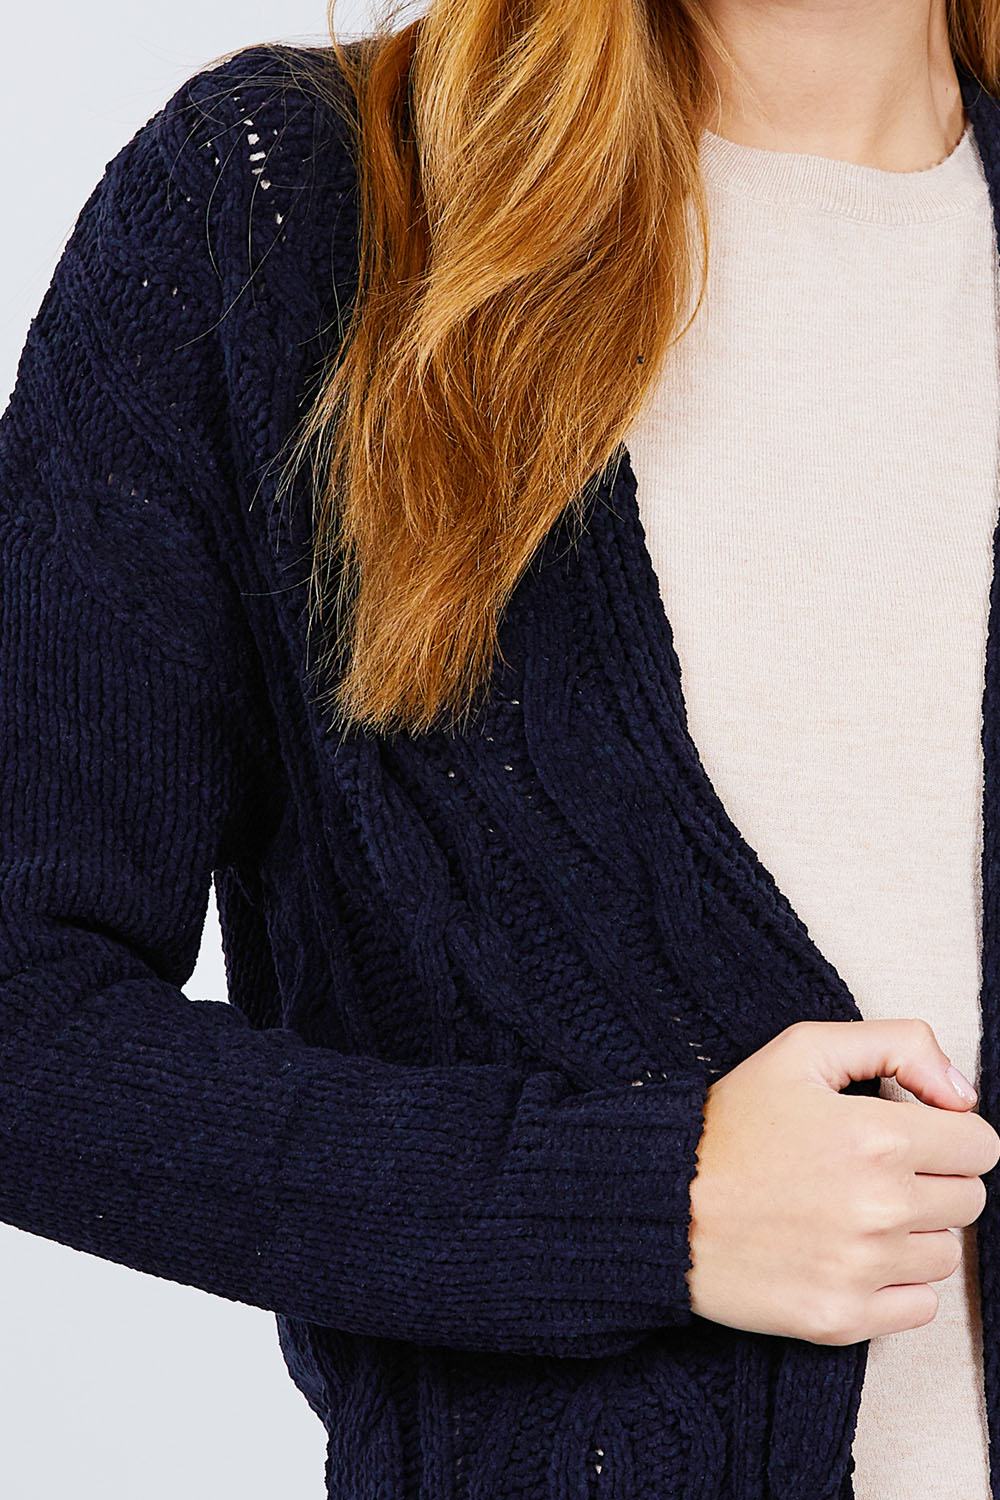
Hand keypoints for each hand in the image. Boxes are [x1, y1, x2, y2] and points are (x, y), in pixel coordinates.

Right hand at [686, 1018, 999, 1343]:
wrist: (660, 1203)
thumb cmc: (729, 1124)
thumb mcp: (803, 1050)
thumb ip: (899, 1045)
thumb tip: (962, 1093)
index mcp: (878, 1137)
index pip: (980, 1145)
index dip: (947, 1132)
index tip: (910, 1133)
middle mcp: (880, 1207)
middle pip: (968, 1200)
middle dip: (932, 1178)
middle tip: (873, 1169)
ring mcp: (862, 1269)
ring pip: (946, 1254)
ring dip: (914, 1232)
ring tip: (855, 1210)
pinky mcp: (842, 1319)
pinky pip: (920, 1307)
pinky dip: (895, 1283)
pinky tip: (849, 1252)